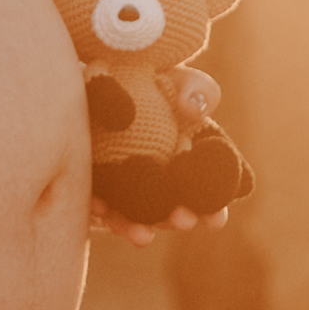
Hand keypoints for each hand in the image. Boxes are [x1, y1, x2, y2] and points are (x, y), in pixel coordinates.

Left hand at [91, 66, 227, 244]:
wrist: (93, 75)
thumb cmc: (145, 75)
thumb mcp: (173, 75)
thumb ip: (196, 89)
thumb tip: (194, 110)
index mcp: (189, 161)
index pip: (208, 193)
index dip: (214, 209)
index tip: (215, 219)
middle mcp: (161, 179)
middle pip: (174, 210)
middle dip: (180, 220)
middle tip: (182, 220)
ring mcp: (127, 186)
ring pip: (136, 217)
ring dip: (140, 228)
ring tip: (141, 234)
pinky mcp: (95, 186)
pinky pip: (98, 205)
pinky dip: (100, 212)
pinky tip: (98, 210)